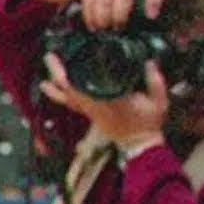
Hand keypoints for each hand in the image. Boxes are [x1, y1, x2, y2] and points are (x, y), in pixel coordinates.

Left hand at [41, 54, 167, 150]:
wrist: (141, 145)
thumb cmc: (148, 124)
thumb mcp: (158, 102)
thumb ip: (155, 81)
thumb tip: (150, 62)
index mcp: (105, 102)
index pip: (78, 88)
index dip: (64, 75)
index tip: (59, 60)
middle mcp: (93, 107)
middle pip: (67, 92)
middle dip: (56, 75)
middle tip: (49, 58)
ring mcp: (91, 113)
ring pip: (67, 100)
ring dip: (55, 88)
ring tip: (45, 76)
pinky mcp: (92, 116)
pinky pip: (73, 104)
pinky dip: (64, 95)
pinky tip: (58, 88)